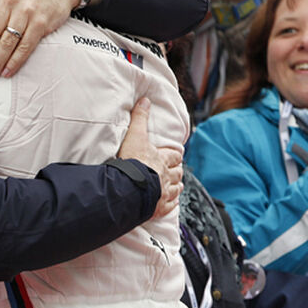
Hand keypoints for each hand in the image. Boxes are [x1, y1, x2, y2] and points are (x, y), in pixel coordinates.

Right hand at [116, 97, 183, 217]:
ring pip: (176, 189)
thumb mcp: (135, 135)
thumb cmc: (133, 162)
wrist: (129, 187)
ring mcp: (164, 193)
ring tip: (174, 186)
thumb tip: (145, 100)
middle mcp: (167, 176)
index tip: (175, 155)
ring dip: (176, 186)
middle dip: (177, 171)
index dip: (175, 155)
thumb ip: (140, 118)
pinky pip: (170, 206)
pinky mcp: (160, 207)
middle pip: (178, 173)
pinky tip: (170, 203)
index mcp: (162, 160)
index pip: (174, 156)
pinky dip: (171, 204)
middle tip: (175, 171)